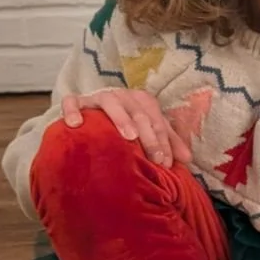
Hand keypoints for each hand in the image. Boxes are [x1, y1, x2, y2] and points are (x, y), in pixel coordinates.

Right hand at [62, 87, 190, 167]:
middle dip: (150, 136)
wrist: (93, 113)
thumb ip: (167, 142)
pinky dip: (73, 110)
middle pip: (139, 113)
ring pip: (111, 103)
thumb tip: (188, 160)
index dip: (163, 142)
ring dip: (121, 119)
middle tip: (156, 158)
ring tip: (129, 137)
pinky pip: (72, 102)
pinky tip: (75, 125)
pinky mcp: (77, 101)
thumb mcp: (148, 131)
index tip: (166, 163)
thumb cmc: (126, 125)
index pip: (156, 121)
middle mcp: (122, 95)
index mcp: (142, 100)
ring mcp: (99, 97)